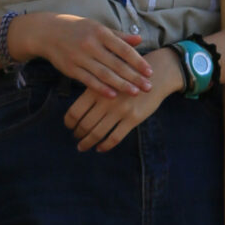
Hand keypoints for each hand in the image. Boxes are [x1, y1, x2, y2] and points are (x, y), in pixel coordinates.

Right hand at [7, 11, 152, 97]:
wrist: (46, 32)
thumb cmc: (76, 28)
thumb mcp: (97, 27)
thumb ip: (118, 36)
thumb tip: (140, 40)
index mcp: (100, 33)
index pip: (123, 49)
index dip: (138, 61)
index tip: (150, 72)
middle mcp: (91, 45)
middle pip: (117, 64)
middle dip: (134, 77)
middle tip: (148, 87)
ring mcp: (80, 57)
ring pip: (104, 74)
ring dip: (121, 85)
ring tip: (135, 93)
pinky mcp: (71, 68)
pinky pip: (88, 81)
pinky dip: (101, 88)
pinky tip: (113, 95)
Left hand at [64, 64, 178, 153]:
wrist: (155, 75)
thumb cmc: (127, 77)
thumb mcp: (107, 78)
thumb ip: (93, 91)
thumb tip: (76, 111)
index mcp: (96, 89)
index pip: (75, 111)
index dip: (69, 122)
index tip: (68, 126)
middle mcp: (106, 101)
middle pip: (85, 124)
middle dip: (78, 134)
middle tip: (76, 137)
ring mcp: (120, 111)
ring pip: (98, 133)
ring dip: (87, 142)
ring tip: (83, 146)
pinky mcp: (133, 119)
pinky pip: (115, 137)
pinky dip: (105, 146)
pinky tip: (100, 148)